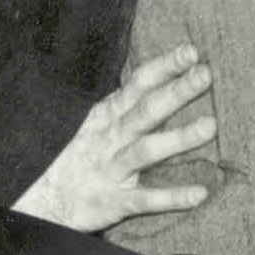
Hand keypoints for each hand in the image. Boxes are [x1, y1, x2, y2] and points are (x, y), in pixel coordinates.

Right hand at [12, 45, 216, 233]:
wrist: (43, 202)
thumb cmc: (83, 155)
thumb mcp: (100, 123)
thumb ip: (133, 103)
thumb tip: (174, 78)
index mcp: (109, 115)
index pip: (139, 85)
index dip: (165, 67)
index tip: (192, 52)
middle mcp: (111, 138)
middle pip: (146, 111)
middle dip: (176, 92)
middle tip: (206, 75)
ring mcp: (112, 169)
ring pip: (146, 150)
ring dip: (178, 138)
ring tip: (210, 127)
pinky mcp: (113, 201)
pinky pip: (145, 199)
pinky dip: (172, 198)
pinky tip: (200, 194)